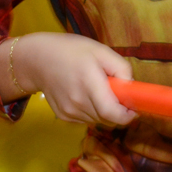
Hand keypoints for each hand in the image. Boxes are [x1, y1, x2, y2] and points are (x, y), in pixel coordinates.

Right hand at [5, 33, 135, 126]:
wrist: (37, 59)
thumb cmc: (71, 51)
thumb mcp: (100, 50)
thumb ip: (121, 68)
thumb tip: (131, 87)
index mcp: (89, 83)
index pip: (112, 113)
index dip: (127, 115)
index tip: (134, 107)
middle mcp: (78, 102)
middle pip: (108, 119)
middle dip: (118, 111)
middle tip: (117, 94)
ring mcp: (69, 112)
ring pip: (98, 121)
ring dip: (105, 111)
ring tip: (98, 90)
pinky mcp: (64, 116)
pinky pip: (86, 120)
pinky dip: (92, 112)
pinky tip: (85, 95)